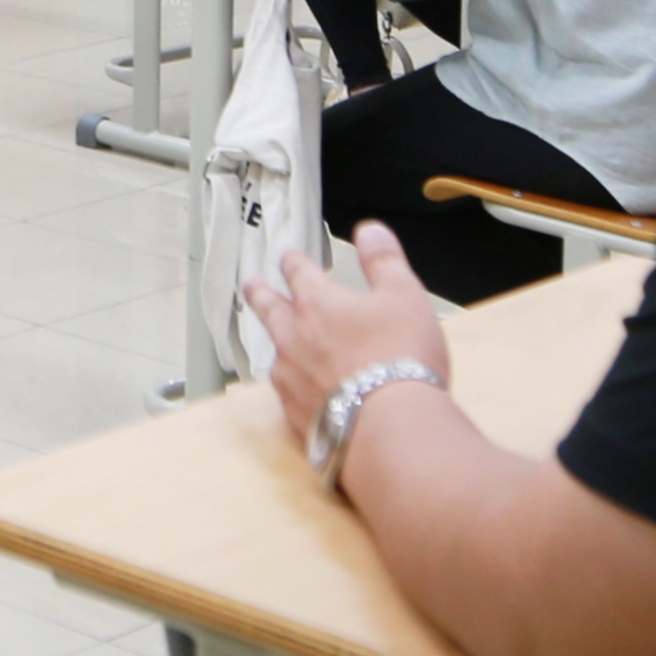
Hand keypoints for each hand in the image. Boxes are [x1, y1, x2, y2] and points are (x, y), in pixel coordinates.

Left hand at [246, 224, 446, 448]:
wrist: (391, 426)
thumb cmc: (401, 359)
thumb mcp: (404, 295)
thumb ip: (384, 260)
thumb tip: (369, 230)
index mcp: (318, 303)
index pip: (298, 273)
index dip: (293, 261)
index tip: (287, 256)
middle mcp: (294, 338)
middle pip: (269, 309)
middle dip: (260, 293)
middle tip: (250, 285)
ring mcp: (290, 378)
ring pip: (274, 351)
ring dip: (274, 340)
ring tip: (275, 339)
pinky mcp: (296, 413)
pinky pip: (285, 391)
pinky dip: (291, 383)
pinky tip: (297, 388)